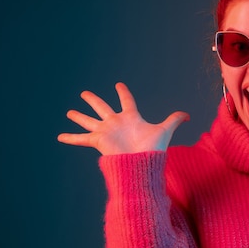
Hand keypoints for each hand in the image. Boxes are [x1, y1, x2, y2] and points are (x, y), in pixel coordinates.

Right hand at [57, 82, 189, 154]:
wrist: (140, 163)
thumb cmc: (152, 148)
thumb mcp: (165, 130)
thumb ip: (174, 120)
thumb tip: (189, 115)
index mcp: (131, 117)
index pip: (126, 101)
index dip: (123, 92)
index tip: (118, 85)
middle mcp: (116, 122)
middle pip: (102, 107)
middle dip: (93, 101)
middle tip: (84, 94)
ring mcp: (106, 131)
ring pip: (90, 119)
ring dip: (79, 116)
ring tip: (69, 112)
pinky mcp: (98, 140)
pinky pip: (81, 138)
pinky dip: (71, 138)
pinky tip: (59, 136)